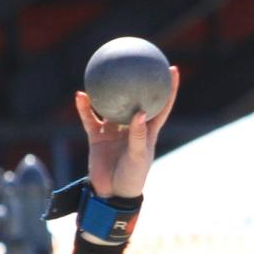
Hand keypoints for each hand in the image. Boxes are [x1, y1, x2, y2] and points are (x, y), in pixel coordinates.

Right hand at [73, 65, 179, 198]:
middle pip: (136, 98)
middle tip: (138, 58)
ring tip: (103, 69)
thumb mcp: (138, 158)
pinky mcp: (97, 137)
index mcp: (148, 131)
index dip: (169, 88)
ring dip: (107, 89)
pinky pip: (90, 118)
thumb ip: (139, 136)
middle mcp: (131, 127)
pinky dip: (85, 108)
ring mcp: (114, 131)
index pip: (162, 105)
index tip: (172, 69)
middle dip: (138, 81)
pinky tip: (80, 95)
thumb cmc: (131, 179)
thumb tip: (140, 112)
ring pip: (110, 104)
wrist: (111, 195)